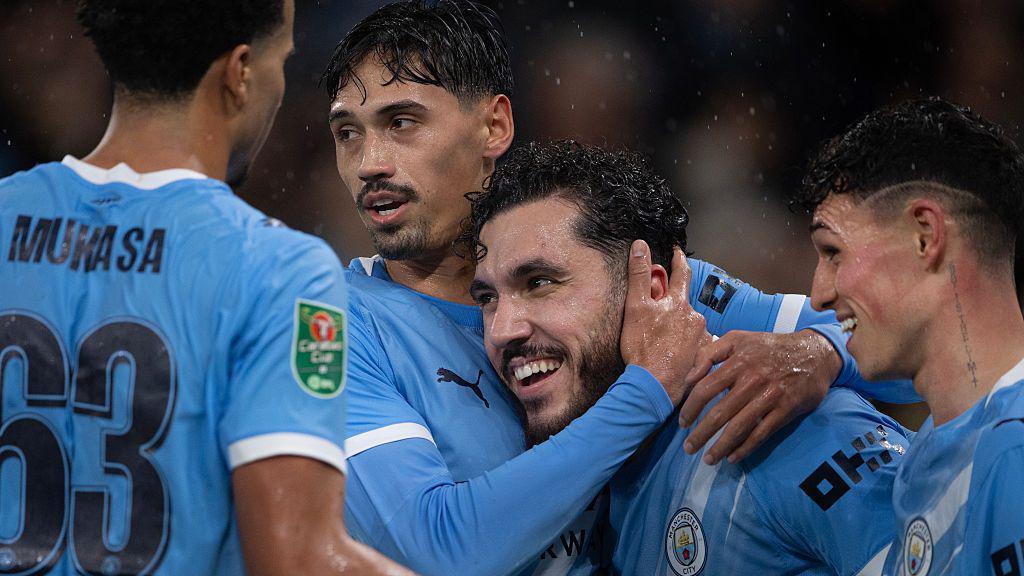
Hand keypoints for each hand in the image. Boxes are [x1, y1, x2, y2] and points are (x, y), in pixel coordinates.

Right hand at [620, 240, 709, 403]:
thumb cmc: (644, 347)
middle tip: (660, 308)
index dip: (679, 260)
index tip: (677, 251)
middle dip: (674, 301)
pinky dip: (685, 345)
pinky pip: (695, 345)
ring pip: (689, 325)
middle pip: (684, 302)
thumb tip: (640, 245)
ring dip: (679, 326)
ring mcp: (701, 339)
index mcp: (680, 303)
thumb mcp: (636, 307)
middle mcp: (695, 318)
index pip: (682, 273)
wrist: (656, 385)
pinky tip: (673, 353)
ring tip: (663, 338)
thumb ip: (639, 275)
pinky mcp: (702, 358)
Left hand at [679, 329, 838, 463]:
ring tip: (707, 459)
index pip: (705, 389)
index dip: (691, 408)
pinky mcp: (786, 410)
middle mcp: (752, 380)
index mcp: (737, 361)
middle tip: (688, 448)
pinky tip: (733, 458)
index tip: (683, 423)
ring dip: (720, 446)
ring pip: (739, 427)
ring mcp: (770, 396)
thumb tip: (689, 378)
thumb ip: (709, 352)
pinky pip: (762, 433)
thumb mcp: (737, 339)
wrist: (814, 353)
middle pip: (720, 413)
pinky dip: (746, 448)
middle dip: (701, 434)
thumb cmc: (769, 347)